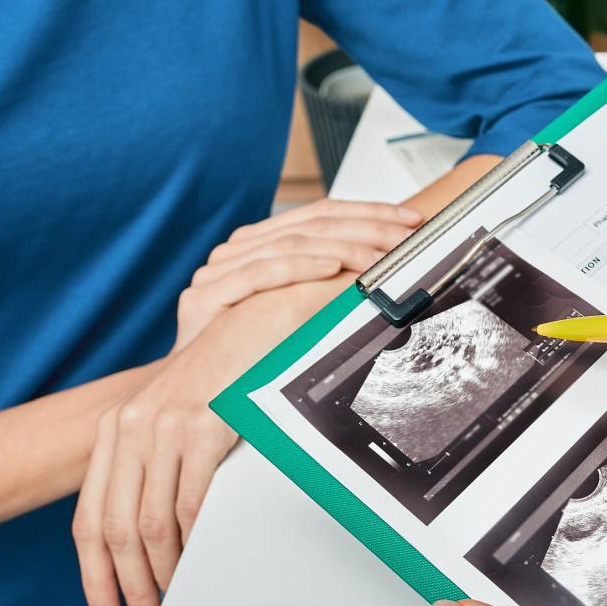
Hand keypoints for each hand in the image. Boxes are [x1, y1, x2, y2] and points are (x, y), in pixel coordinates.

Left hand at [73, 274, 354, 605]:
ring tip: (176, 599)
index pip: (90, 517)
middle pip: (114, 528)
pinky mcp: (202, 425)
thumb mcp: (181, 415)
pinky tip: (203, 559)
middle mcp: (131, 426)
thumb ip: (162, 460)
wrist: (262, 323)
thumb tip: (164, 526)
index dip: (95, 573)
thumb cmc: (231, 372)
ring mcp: (165, 425)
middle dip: (128, 585)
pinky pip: (192, 500)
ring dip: (162, 572)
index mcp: (118, 428)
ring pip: (150, 523)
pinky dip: (195, 540)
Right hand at [174, 199, 421, 349]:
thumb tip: (387, 270)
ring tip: (379, 257)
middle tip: (406, 237)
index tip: (410, 220)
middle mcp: (241, 248)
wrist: (196, 392)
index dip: (370, 213)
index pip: (323, 214)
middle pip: (313, 223)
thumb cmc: (252, 352)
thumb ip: (331, 283)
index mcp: (263, 243)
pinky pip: (261, 274)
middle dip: (368, 226)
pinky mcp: (208, 296)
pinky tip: (332, 268)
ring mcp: (221, 269)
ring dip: (344, 248)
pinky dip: (300, 268)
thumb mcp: (302, 309)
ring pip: (292, 244)